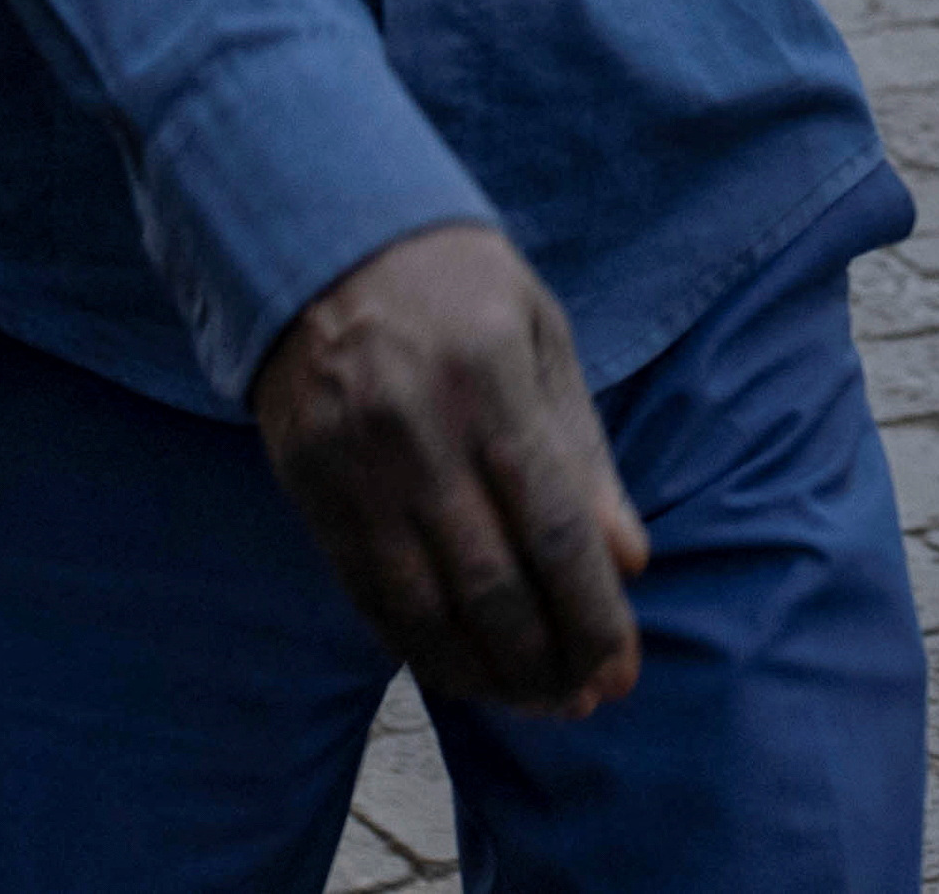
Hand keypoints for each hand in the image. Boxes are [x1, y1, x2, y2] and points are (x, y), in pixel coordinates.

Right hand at [250, 222, 648, 716]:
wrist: (319, 237)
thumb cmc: (455, 286)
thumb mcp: (540, 337)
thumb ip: (583, 453)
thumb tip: (629, 563)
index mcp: (490, 379)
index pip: (554, 529)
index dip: (593, 615)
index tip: (622, 671)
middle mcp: (417, 429)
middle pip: (493, 584)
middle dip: (548, 661)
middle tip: (584, 699)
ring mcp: (354, 465)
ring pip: (425, 607)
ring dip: (487, 674)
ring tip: (533, 701)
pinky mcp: (309, 488)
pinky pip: (367, 595)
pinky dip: (419, 647)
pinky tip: (463, 673)